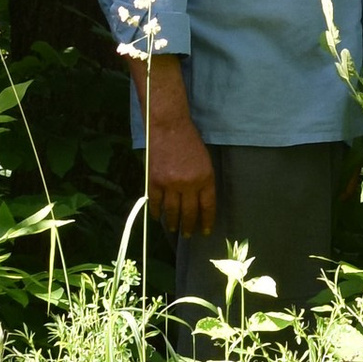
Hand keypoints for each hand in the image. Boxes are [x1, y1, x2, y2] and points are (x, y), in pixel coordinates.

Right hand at [136, 64, 217, 236]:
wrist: (169, 127)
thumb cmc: (190, 141)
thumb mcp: (205, 161)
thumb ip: (203, 182)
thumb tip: (199, 204)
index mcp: (205, 178)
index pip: (208, 207)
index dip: (207, 221)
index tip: (205, 231)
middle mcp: (189, 184)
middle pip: (189, 213)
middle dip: (189, 227)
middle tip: (188, 235)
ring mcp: (170, 184)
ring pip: (172, 211)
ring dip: (173, 223)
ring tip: (174, 229)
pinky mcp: (155, 181)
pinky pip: (155, 203)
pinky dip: (156, 212)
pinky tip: (158, 218)